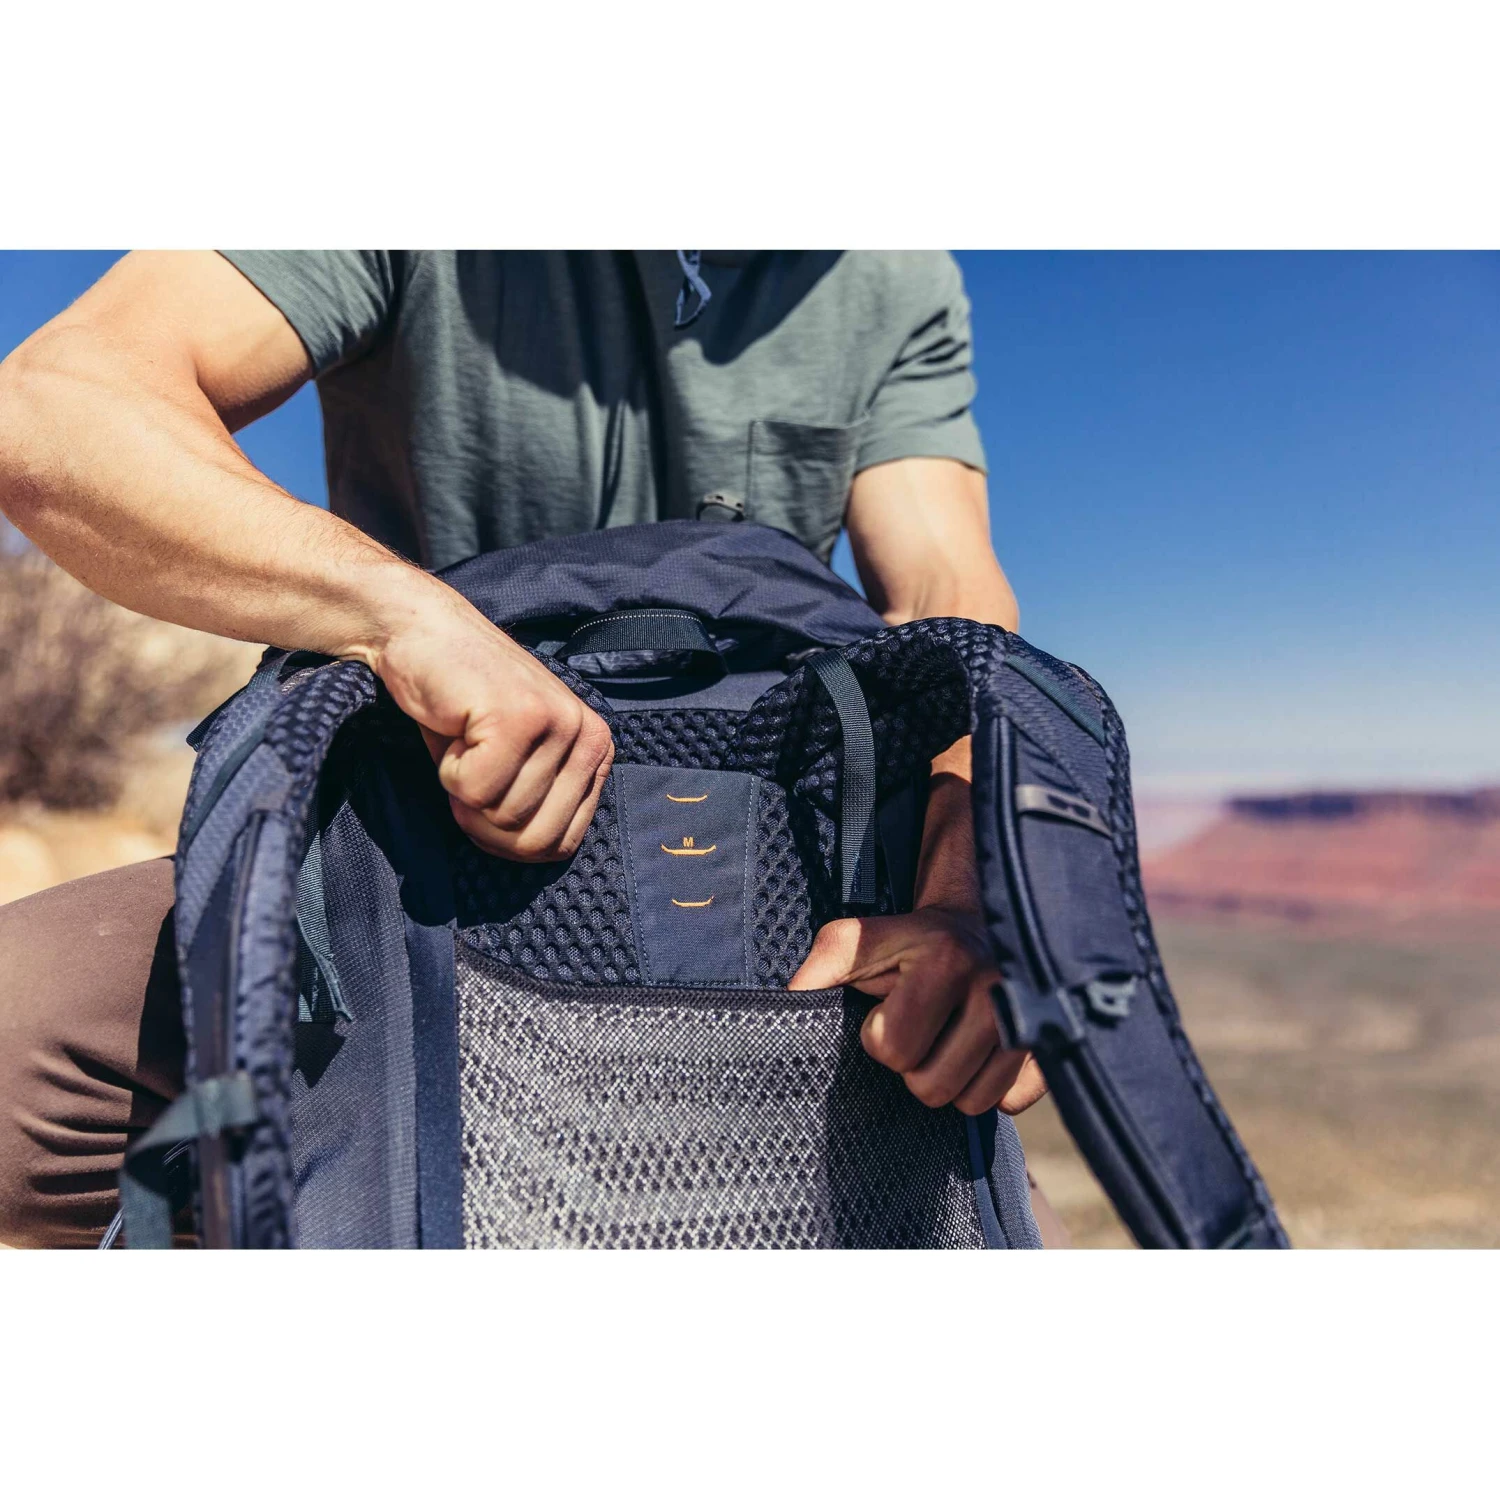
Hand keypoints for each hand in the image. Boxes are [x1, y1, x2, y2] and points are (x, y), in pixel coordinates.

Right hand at [373, 593, 613, 861]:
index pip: (561, 845)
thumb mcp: (517, 762)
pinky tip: (456, 728)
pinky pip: (475, 791)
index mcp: (597, 751)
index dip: (508, 839)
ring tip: (465, 739)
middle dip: (486, 822)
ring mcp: (558, 723)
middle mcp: (589, 736)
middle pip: (534, 839)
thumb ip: (541, 805)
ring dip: (463, 789)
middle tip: (470, 770)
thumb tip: (542, 855)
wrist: (423, 634)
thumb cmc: (463, 706)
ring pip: (503, 816)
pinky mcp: (519, 716)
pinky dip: (449, 771)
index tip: (488, 794)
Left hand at [789, 906, 1047, 1115]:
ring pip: (969, 1103)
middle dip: (913, 1062)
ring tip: (947, 1038)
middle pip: (929, 1087)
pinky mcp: (1052, 1047)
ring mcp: (1031, 1020)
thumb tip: (788, 1001)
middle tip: (922, 1026)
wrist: (985, 919)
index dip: (881, 1033)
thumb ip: (820, 967)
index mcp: (946, 957)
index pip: (892, 1048)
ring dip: (948, 1079)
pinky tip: (980, 1052)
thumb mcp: (858, 939)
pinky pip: (1009, 1103)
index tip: (892, 1005)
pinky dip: (989, 1087)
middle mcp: (996, 988)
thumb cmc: (911, 939)